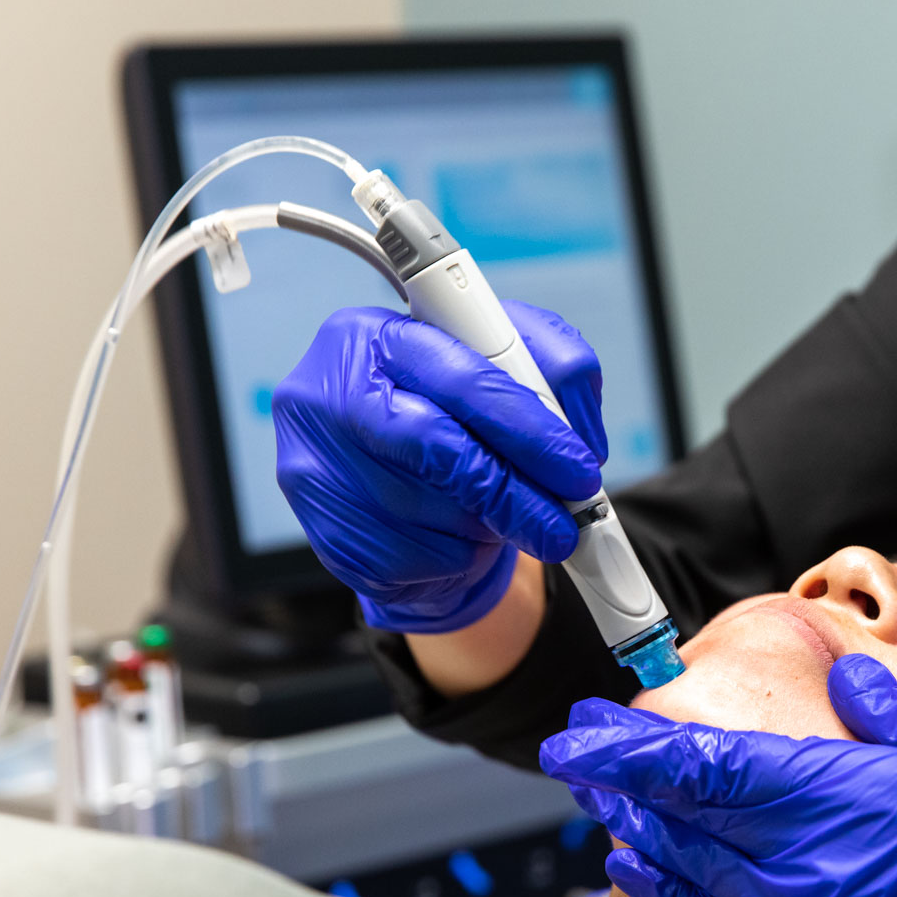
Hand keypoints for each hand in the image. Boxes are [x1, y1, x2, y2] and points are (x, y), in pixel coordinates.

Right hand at [273, 302, 606, 631]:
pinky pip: (419, 560)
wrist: (397, 485)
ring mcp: (318, 472)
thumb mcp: (510, 366)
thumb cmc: (456, 413)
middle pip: (438, 448)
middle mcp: (326, 397)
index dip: (528, 425)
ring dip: (491, 524)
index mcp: (369, 336)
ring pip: (435, 511)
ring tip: (504, 515)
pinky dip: (461, 557)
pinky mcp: (330, 538)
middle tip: (565, 521)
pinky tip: (462, 537)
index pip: (458, 375)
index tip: (578, 465)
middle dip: (515, 490)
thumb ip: (552, 369)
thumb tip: (578, 434)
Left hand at [539, 653, 896, 896]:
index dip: (637, 744)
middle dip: (622, 777)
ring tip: (602, 795)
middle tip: (576, 748)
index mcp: (853, 801)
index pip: (713, 765)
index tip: (585, 726)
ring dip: (640, 829)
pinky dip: (676, 892)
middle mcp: (816, 872)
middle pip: (688, 816)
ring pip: (694, 872)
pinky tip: (649, 865)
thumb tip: (846, 686)